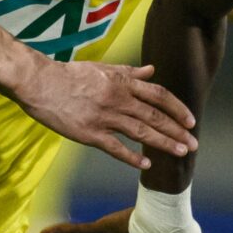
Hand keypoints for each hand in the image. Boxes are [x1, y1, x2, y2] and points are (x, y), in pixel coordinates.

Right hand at [11, 60, 197, 169]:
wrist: (39, 82)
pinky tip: (146, 164)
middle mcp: (118, 99)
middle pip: (155, 116)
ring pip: (141, 132)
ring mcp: (104, 117)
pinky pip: (115, 147)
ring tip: (180, 152)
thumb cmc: (70, 74)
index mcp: (122, 83)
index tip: (191, 121)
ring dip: (163, 143)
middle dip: (177, 131)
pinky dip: (132, 156)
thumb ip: (129, 72)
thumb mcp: (103, 68)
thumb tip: (152, 69)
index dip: (177, 108)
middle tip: (193, 144)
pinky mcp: (88, 133)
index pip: (159, 95)